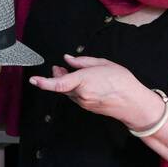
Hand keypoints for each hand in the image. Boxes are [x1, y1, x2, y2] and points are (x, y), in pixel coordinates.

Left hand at [29, 54, 164, 128]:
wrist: (133, 103)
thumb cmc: (122, 82)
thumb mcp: (103, 64)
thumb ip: (83, 62)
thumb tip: (68, 59)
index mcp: (84, 81)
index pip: (59, 83)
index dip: (44, 82)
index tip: (34, 80)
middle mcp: (81, 94)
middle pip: (61, 86)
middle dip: (56, 76)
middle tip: (57, 67)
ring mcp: (84, 102)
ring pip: (68, 92)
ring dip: (65, 82)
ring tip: (68, 71)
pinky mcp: (87, 107)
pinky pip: (75, 96)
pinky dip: (73, 89)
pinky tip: (79, 82)